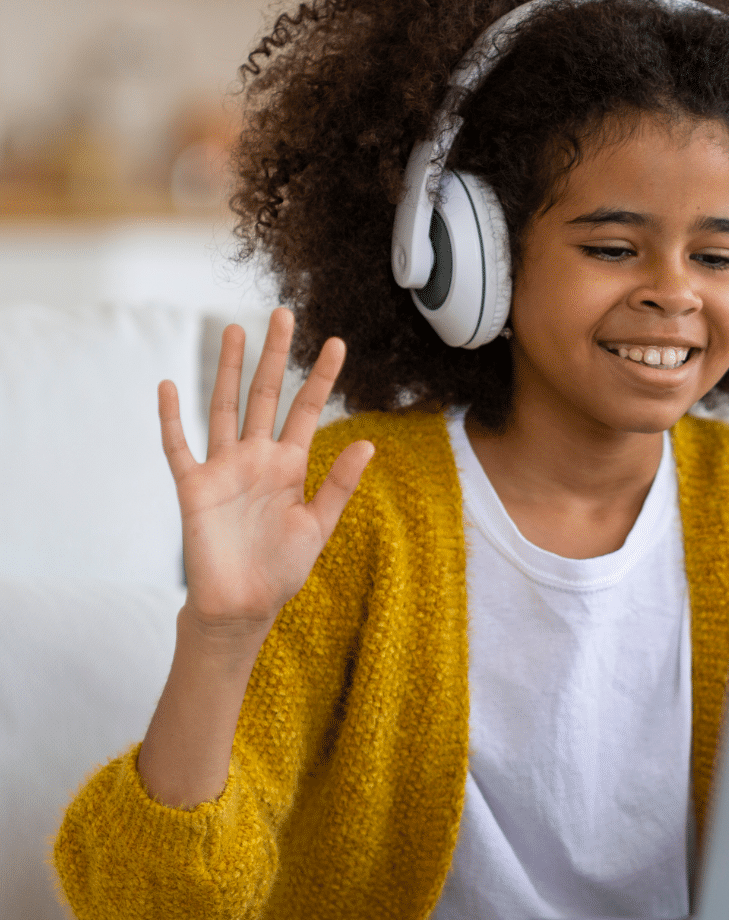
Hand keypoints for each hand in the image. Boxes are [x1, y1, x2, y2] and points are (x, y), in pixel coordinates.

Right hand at [157, 308, 373, 658]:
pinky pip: (179, 445)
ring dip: (226, 369)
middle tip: (283, 313)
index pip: (308, 410)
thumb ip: (339, 483)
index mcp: (290, 465)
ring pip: (224, 407)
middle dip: (274, 355)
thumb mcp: (319, 525)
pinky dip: (171, 416)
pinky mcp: (193, 487)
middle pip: (265, 394)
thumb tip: (368, 442)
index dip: (322, 377)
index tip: (337, 342)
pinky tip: (168, 384)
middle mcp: (257, 458)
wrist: (243, 606)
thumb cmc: (281, 569)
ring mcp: (223, 469)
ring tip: (233, 330)